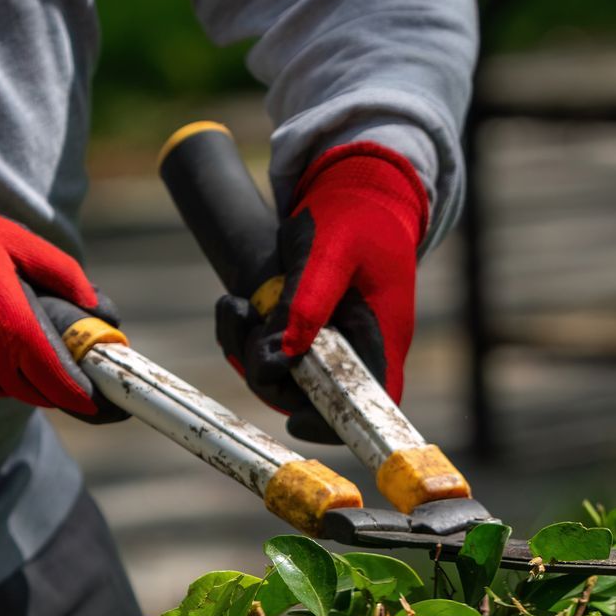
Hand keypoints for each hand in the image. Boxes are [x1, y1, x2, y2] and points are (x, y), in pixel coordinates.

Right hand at [0, 175, 120, 419]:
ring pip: (10, 389)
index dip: (89, 398)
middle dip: (61, 383)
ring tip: (20, 333)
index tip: (103, 395)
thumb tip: (94, 302)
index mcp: (14, 332)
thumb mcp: (11, 240)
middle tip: (70, 359)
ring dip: (24, 373)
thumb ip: (60, 273)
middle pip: (41, 394)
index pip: (63, 388)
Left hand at [216, 142, 427, 443]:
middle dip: (266, 371)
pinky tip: (236, 307)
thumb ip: (306, 301)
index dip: (332, 423)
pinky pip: (275, 356)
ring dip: (248, 350)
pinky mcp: (312, 334)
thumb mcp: (329, 250)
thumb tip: (278, 357)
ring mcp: (335, 344)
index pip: (368, 404)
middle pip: (313, 397)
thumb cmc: (354, 216)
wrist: (358, 191)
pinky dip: (247, 337)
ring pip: (286, 378)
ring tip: (232, 305)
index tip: (292, 419)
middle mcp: (361, 350)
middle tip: (240, 319)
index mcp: (382, 337)